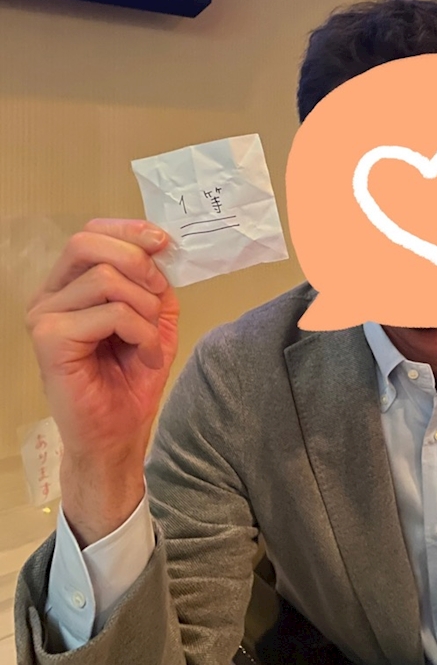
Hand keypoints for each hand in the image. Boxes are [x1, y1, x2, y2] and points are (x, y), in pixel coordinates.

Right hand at [26, 219, 178, 544]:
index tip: (163, 242)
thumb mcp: (154, 318)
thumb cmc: (131, 379)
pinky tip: (146, 357)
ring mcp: (45, 317)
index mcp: (70, 285)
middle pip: (88, 243)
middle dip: (138, 262)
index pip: (90, 233)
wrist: (118, 434)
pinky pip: (112, 313)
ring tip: (151, 341)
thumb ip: (154, 281)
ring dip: (146, 306)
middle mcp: (50, 296)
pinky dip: (142, 332)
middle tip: (160, 295)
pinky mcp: (51, 340)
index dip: (128, 229)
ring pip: (106, 278)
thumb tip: (159, 243)